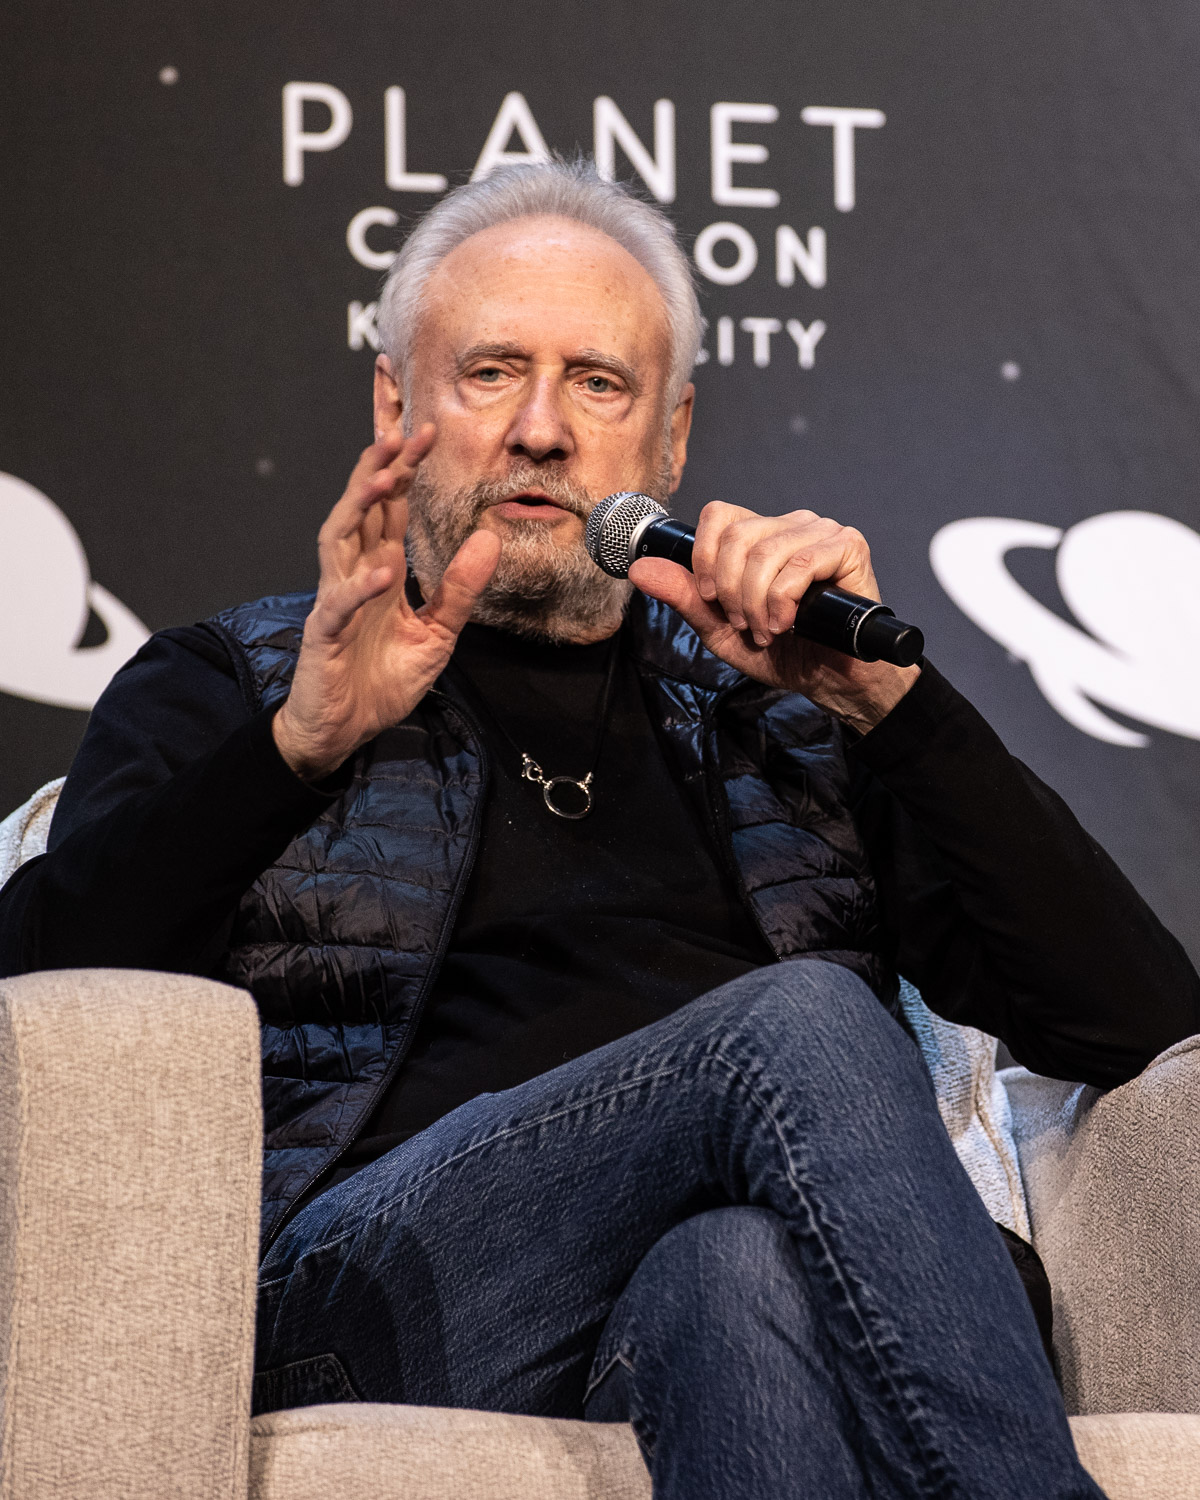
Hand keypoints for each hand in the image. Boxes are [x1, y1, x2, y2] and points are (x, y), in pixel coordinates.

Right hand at [272, 425, 500, 779]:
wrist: (343, 730)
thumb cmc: (380, 680)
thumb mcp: (437, 634)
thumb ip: (459, 590)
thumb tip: (487, 540)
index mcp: (380, 571)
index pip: (390, 510)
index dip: (405, 469)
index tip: (427, 432)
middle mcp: (354, 574)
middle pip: (363, 508)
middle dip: (381, 468)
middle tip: (405, 433)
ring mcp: (335, 600)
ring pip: (338, 539)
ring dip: (360, 505)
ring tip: (385, 477)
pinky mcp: (324, 634)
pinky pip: (339, 603)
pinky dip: (360, 586)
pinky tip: (382, 571)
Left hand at [629, 503, 918, 731]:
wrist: (833, 683)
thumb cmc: (785, 653)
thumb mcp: (721, 628)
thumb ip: (685, 597)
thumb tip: (640, 569)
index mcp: (762, 536)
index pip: (717, 514)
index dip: (704, 558)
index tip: (711, 599)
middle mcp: (792, 525)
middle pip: (736, 535)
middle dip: (730, 592)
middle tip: (745, 625)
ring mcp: (822, 532)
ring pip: (765, 553)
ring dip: (756, 604)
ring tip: (768, 632)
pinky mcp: (848, 547)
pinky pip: (799, 566)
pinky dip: (783, 602)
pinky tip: (789, 624)